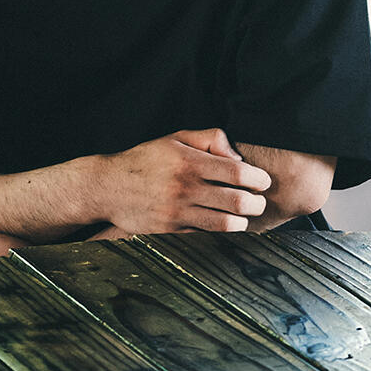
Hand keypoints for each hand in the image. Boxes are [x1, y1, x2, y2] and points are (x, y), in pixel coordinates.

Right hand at [93, 129, 271, 235]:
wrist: (107, 187)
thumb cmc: (146, 159)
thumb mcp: (176, 138)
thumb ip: (211, 138)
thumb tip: (239, 155)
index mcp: (190, 161)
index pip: (239, 173)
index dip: (259, 179)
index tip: (263, 182)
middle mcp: (186, 187)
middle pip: (238, 202)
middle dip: (257, 203)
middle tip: (259, 201)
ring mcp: (178, 211)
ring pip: (226, 223)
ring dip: (243, 221)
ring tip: (244, 215)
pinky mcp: (171, 229)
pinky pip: (206, 232)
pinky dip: (221, 229)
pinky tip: (224, 222)